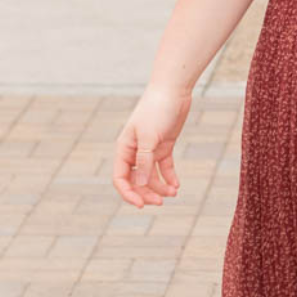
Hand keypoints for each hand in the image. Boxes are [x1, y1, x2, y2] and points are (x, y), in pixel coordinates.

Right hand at [112, 83, 190, 207]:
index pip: (120, 178)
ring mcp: (150, 150)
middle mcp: (135, 152)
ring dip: (160, 187)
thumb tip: (140, 185)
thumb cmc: (156, 110)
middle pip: (136, 181)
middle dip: (147, 193)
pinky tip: (176, 185)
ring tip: (173, 192)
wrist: (173, 91)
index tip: (142, 205)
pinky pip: (164, 167)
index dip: (129, 194)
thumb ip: (144, 161)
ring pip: (150, 176)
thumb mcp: (149, 137)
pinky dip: (169, 177)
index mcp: (124, 149)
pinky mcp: (164, 146)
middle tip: (161, 202)